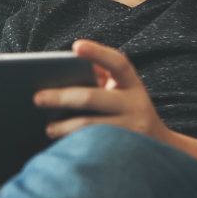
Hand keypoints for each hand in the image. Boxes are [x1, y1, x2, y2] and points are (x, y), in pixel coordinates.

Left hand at [34, 40, 167, 141]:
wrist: (159, 147)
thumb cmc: (126, 112)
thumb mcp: (120, 92)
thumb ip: (99, 79)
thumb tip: (60, 73)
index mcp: (132, 84)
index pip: (118, 63)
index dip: (97, 53)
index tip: (76, 46)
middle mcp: (136, 104)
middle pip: (93, 98)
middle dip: (62, 97)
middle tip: (37, 98)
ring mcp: (133, 129)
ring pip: (92, 126)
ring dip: (65, 126)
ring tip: (48, 128)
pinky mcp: (126, 150)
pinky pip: (95, 146)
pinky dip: (76, 144)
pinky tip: (61, 145)